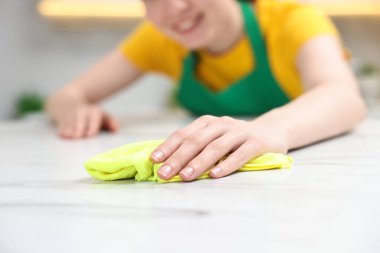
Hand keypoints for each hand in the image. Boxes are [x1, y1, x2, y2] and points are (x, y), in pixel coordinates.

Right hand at [57, 104, 118, 138]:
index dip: (92, 126)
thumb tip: (116, 129)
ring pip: (71, 123)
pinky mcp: (61, 121)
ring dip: (71, 131)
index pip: (94, 117)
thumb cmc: (89, 115)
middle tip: (79, 137)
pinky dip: (62, 131)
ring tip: (71, 137)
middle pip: (80, 120)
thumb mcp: (101, 115)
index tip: (90, 135)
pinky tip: (64, 136)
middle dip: (80, 128)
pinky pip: (61, 127)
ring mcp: (70, 116)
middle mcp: (81, 113)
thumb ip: (111, 122)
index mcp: (93, 111)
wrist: (66, 101)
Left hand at [150, 115, 288, 180]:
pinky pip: (240, 154)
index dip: (168, 147)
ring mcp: (239, 133)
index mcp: (207, 122)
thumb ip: (196, 145)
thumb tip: (167, 161)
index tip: (154, 160)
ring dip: (199, 163)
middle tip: (165, 174)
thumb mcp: (214, 137)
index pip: (183, 134)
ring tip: (186, 176)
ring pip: (216, 147)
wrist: (271, 130)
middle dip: (178, 158)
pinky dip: (227, 164)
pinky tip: (216, 175)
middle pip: (196, 141)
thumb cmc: (235, 139)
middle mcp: (221, 124)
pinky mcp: (256, 143)